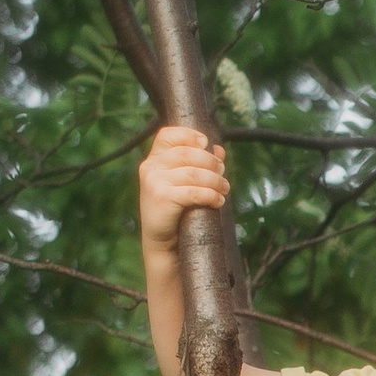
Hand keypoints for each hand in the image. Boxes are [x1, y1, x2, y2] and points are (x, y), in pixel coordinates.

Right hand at [138, 124, 228, 254]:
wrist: (163, 240)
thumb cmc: (176, 209)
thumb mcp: (185, 183)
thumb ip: (199, 164)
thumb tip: (219, 149)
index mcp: (154, 159)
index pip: (167, 135)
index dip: (189, 135)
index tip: (206, 144)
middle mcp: (151, 167)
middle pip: (187, 153)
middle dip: (210, 162)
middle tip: (223, 173)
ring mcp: (154, 181)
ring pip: (193, 173)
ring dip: (215, 180)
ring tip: (224, 189)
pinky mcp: (161, 197)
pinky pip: (193, 191)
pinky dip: (210, 195)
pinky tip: (218, 201)